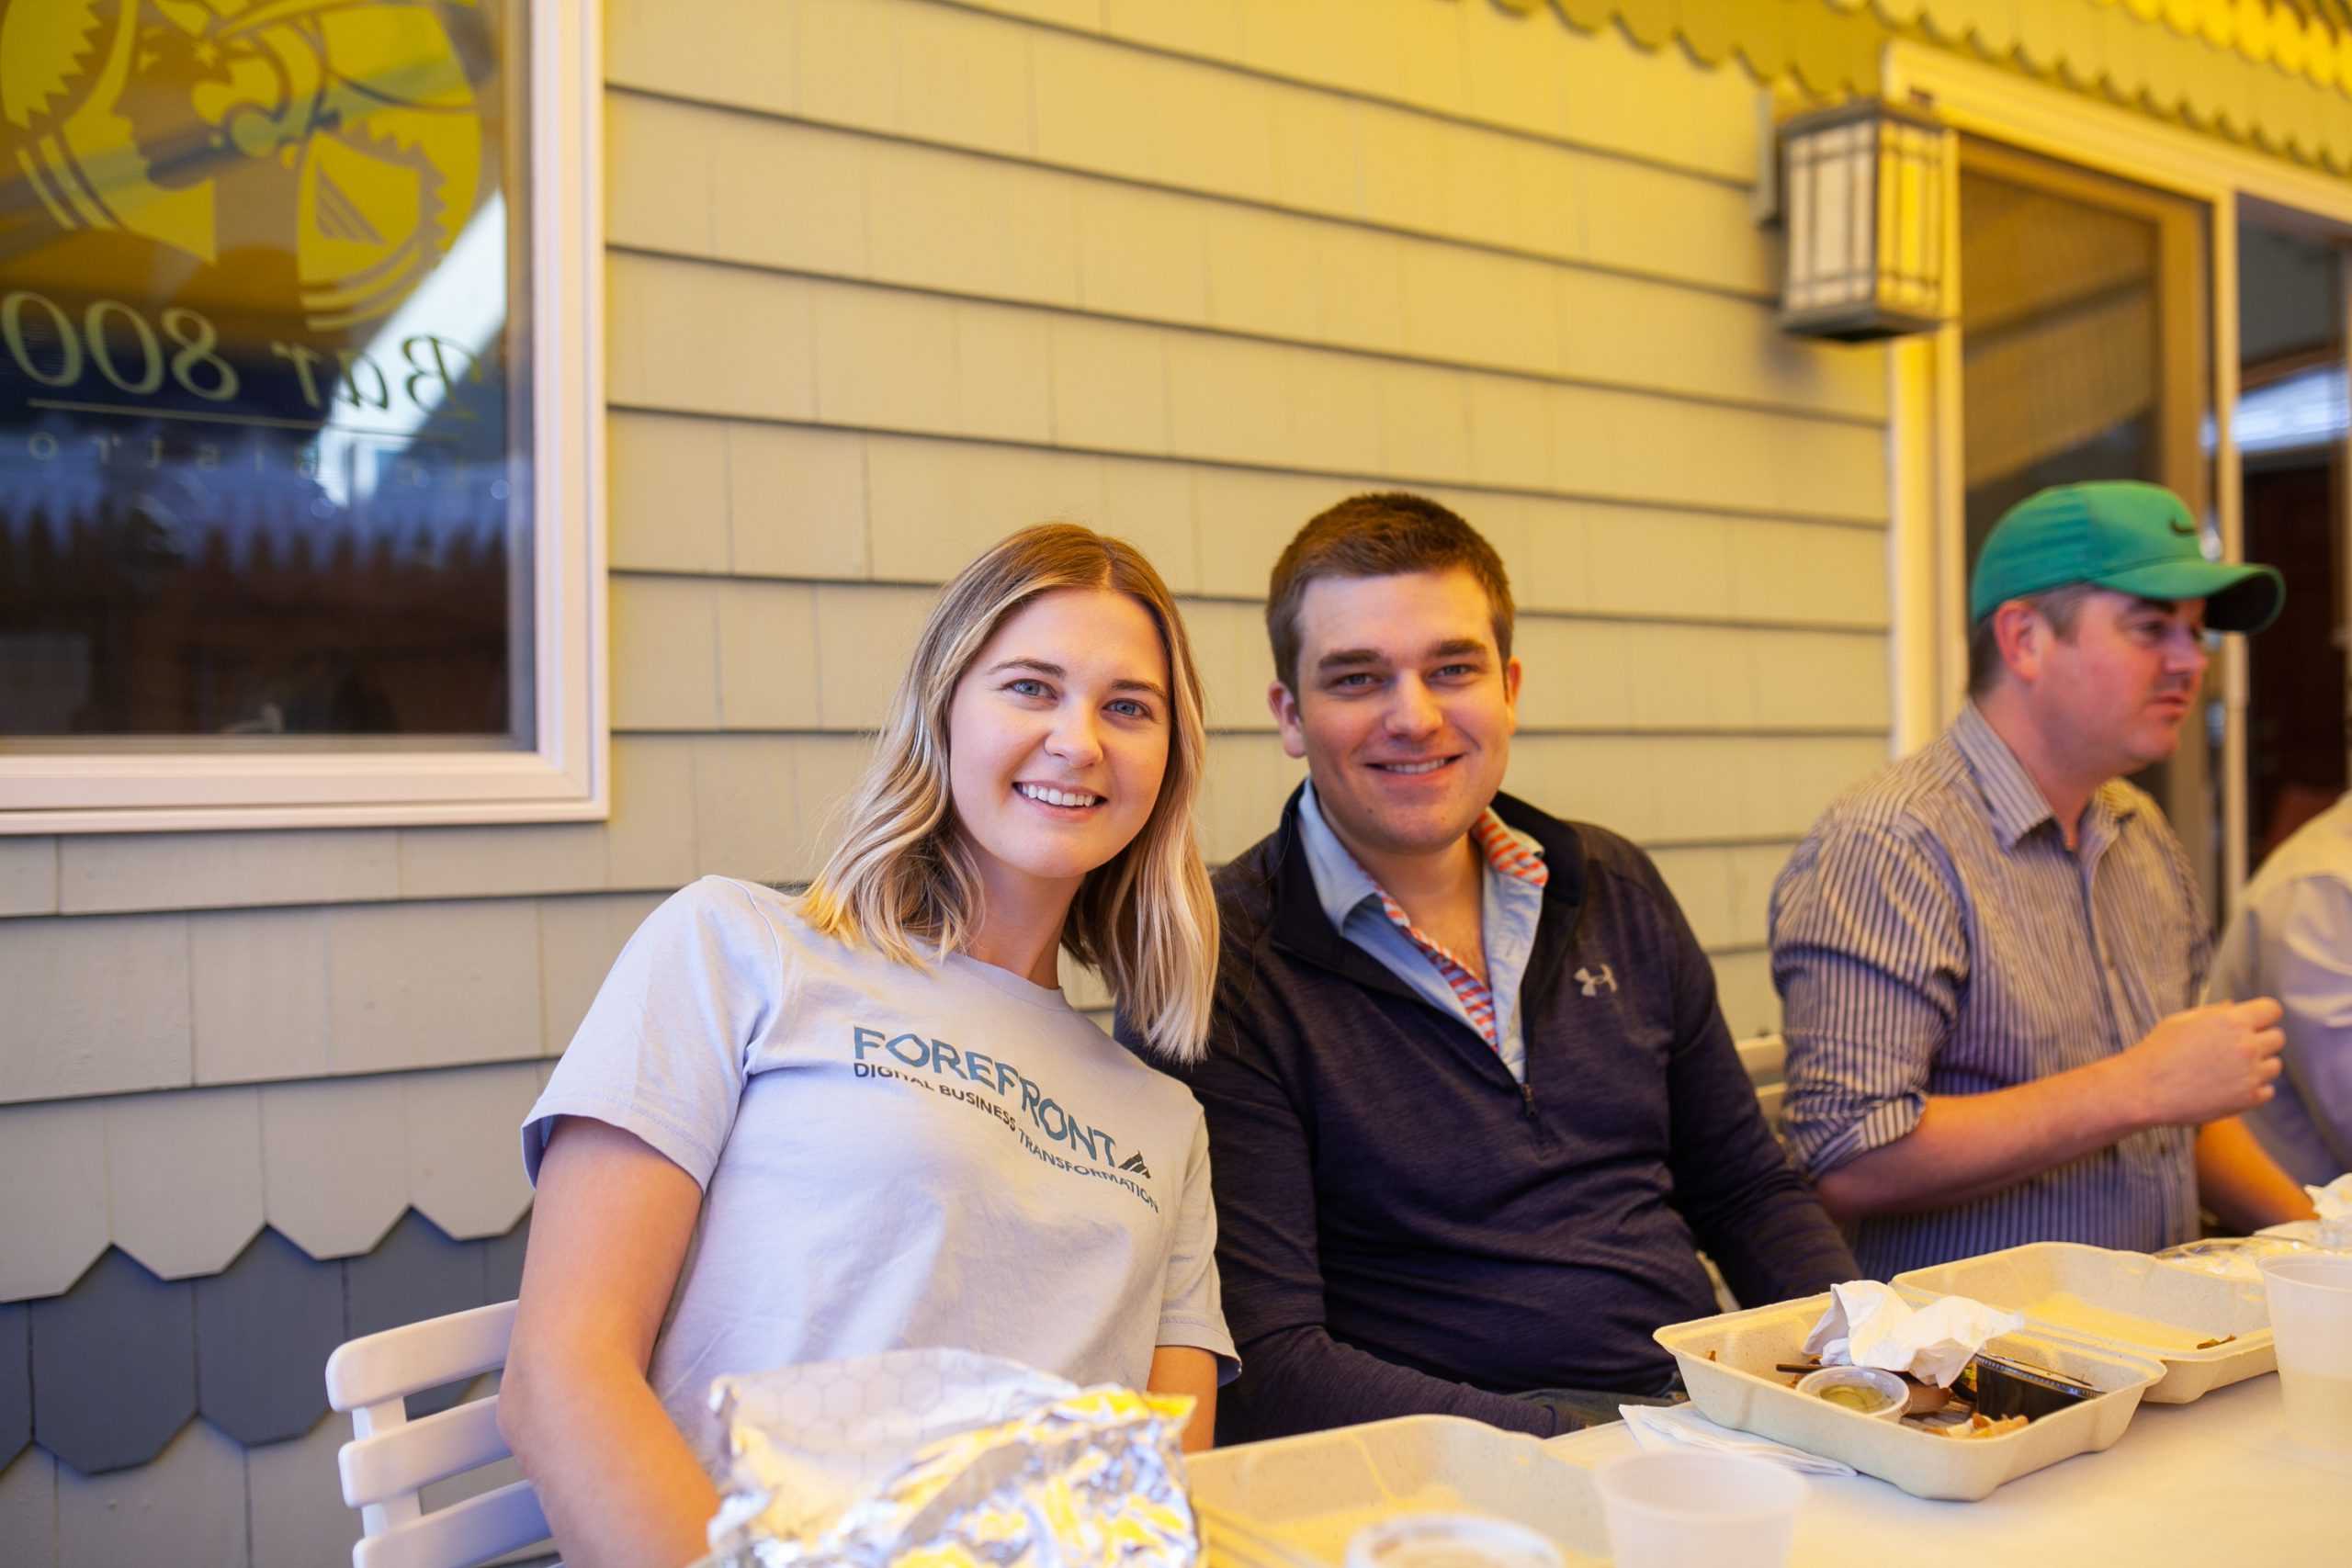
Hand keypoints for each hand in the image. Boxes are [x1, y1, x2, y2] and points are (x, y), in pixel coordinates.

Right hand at [2120, 999, 2285, 1127]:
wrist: (2145, 1089)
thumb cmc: (2159, 1051)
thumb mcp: (2182, 1021)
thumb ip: (2214, 1013)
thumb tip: (2235, 1007)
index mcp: (2232, 1021)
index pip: (2272, 1010)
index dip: (2262, 1015)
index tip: (2253, 1022)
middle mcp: (2247, 1046)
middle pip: (2277, 1038)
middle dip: (2260, 1040)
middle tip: (2235, 1049)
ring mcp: (2251, 1074)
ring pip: (2274, 1065)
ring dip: (2258, 1066)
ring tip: (2230, 1070)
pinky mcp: (2249, 1099)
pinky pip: (2267, 1090)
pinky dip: (2253, 1089)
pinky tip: (2229, 1087)